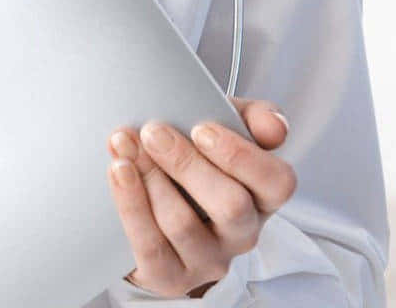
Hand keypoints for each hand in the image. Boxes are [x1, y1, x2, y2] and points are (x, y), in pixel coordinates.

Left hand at [106, 96, 296, 297]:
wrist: (152, 219)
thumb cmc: (191, 168)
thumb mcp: (222, 134)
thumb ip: (251, 119)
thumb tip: (274, 125)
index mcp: (262, 198)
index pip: (277, 183)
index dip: (241, 156)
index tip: (201, 128)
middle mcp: (242, 234)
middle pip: (230, 206)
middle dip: (187, 164)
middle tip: (152, 131)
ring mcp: (207, 260)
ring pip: (183, 224)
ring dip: (149, 178)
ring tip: (123, 143)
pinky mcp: (170, 276)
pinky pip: (150, 245)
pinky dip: (130, 204)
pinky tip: (118, 172)